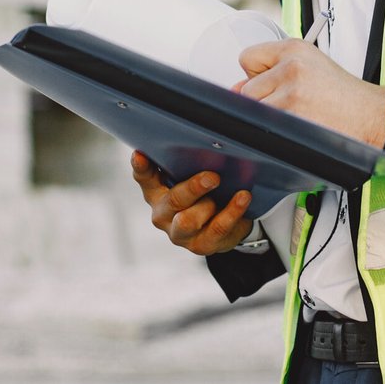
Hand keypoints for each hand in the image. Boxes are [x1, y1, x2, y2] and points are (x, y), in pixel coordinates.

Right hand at [129, 151, 252, 255]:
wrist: (223, 227)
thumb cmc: (202, 195)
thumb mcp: (190, 178)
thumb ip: (185, 162)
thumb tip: (197, 138)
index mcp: (156, 194)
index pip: (145, 179)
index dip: (142, 167)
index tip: (141, 154)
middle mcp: (163, 215)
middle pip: (173, 201)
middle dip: (193, 188)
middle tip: (212, 177)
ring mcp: (180, 233)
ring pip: (189, 220)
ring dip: (209, 204)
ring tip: (229, 190)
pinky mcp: (201, 246)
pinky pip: (217, 229)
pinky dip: (232, 212)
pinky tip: (243, 197)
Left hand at [235, 38, 384, 146]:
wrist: (370, 114)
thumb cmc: (342, 94)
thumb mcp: (310, 66)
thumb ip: (272, 71)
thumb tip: (235, 89)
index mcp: (294, 47)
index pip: (247, 58)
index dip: (256, 75)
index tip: (272, 83)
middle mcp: (290, 64)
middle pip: (246, 89)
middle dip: (263, 100)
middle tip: (292, 103)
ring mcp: (291, 90)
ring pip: (254, 109)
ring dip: (270, 117)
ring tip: (298, 114)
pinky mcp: (292, 114)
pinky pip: (265, 126)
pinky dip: (277, 131)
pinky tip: (300, 125)